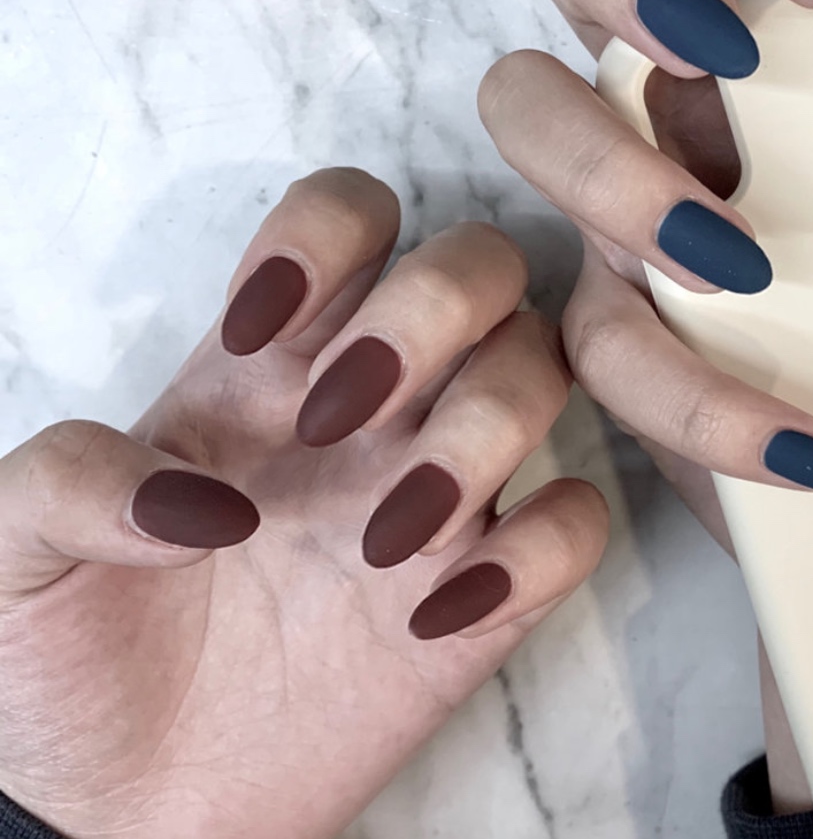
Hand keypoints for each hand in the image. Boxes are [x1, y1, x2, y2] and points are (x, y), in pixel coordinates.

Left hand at [0, 168, 607, 838]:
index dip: (329, 232)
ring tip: (380, 537)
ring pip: (545, 369)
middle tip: (337, 417)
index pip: (352, 213)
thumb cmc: (67, 660)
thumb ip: (66, 481)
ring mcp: (438, 491)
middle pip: (481, 263)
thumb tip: (200, 506)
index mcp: (270, 361)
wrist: (120, 810)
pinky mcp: (484, 593)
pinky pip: (577, 523)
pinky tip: (436, 614)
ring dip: (486, 425)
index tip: (258, 333)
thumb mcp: (12, 550)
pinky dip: (536, 551)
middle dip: (435, 307)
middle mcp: (375, 403)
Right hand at [479, 0, 812, 806]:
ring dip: (606, 169)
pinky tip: (806, 438)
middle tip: (726, 54)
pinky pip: (607, 344)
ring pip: (528, 120)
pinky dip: (697, 395)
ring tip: (731, 258)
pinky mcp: (625, 339)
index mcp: (798, 43)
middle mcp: (693, 100)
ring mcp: (635, 210)